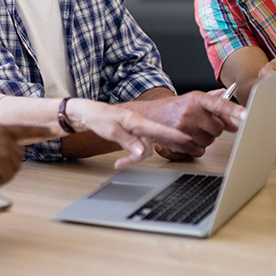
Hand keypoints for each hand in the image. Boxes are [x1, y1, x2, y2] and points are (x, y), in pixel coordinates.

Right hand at [0, 125, 57, 185]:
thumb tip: (5, 158)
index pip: (26, 129)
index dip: (43, 130)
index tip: (58, 129)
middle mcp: (5, 136)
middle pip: (18, 158)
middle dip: (4, 168)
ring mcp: (6, 148)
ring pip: (13, 169)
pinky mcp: (4, 161)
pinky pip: (6, 177)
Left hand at [63, 99, 211, 168]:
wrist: (86, 112)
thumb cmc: (98, 117)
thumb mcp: (111, 131)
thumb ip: (128, 141)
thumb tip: (143, 152)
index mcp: (136, 121)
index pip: (160, 129)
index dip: (175, 136)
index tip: (189, 139)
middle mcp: (139, 125)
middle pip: (160, 137)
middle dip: (173, 144)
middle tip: (188, 148)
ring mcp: (136, 131)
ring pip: (147, 147)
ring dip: (138, 157)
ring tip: (124, 162)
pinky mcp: (131, 135)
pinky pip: (138, 149)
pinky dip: (130, 157)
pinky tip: (120, 162)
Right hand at [127, 91, 245, 160]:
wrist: (149, 115)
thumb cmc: (174, 108)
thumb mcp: (194, 101)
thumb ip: (216, 106)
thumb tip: (235, 120)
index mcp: (197, 98)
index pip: (219, 105)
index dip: (234, 111)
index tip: (247, 115)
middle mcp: (190, 111)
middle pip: (218, 129)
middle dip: (214, 129)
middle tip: (203, 124)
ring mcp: (183, 127)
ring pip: (209, 141)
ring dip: (205, 138)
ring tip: (193, 130)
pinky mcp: (178, 141)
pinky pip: (199, 150)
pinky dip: (196, 147)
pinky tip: (188, 139)